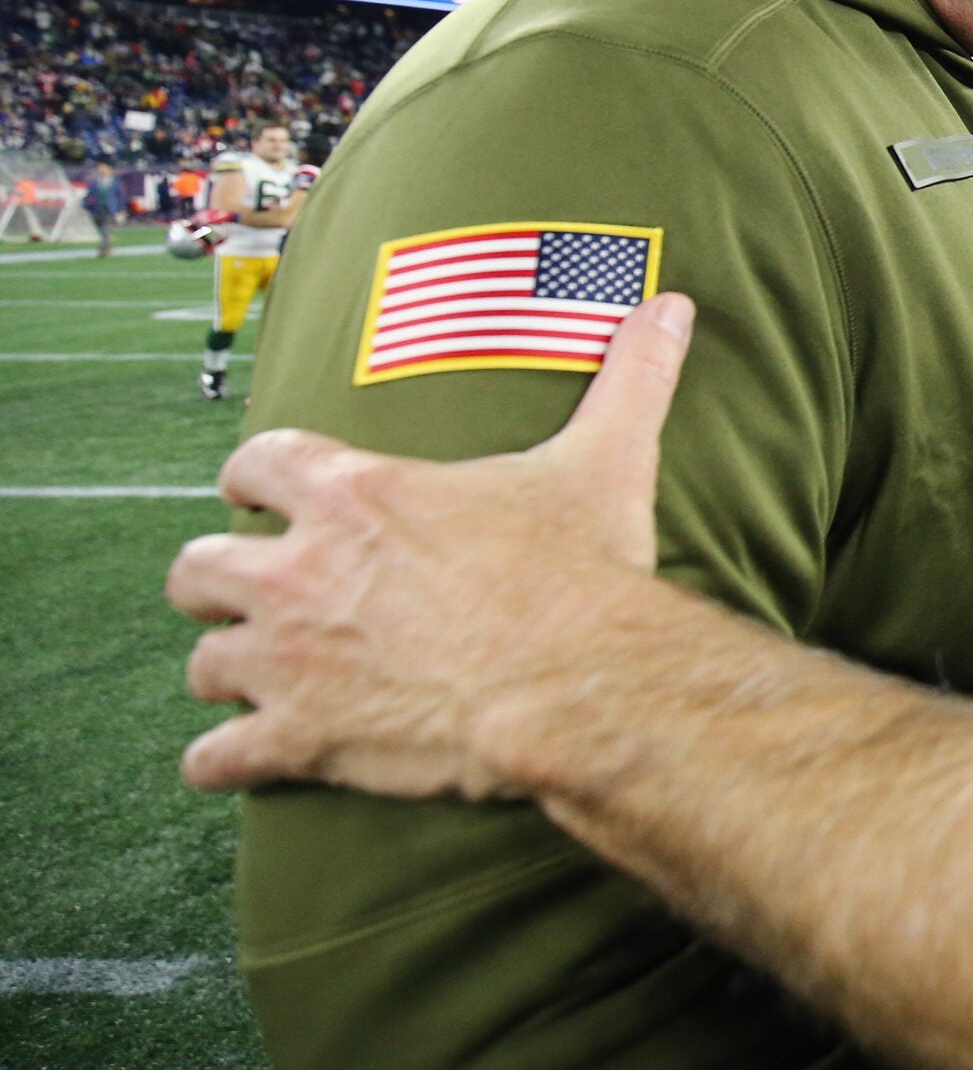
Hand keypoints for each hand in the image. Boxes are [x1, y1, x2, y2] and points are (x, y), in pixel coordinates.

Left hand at [165, 293, 696, 797]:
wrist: (579, 685)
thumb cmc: (582, 573)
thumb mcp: (606, 461)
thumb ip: (632, 376)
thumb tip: (675, 307)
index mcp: (358, 494)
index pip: (256, 462)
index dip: (252, 478)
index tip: (262, 493)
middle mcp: (302, 570)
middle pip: (200, 569)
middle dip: (217, 582)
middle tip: (254, 594)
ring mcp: (291, 659)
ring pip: (203, 663)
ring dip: (227, 670)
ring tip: (256, 679)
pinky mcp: (301, 737)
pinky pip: (215, 759)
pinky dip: (225, 762)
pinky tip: (245, 761)